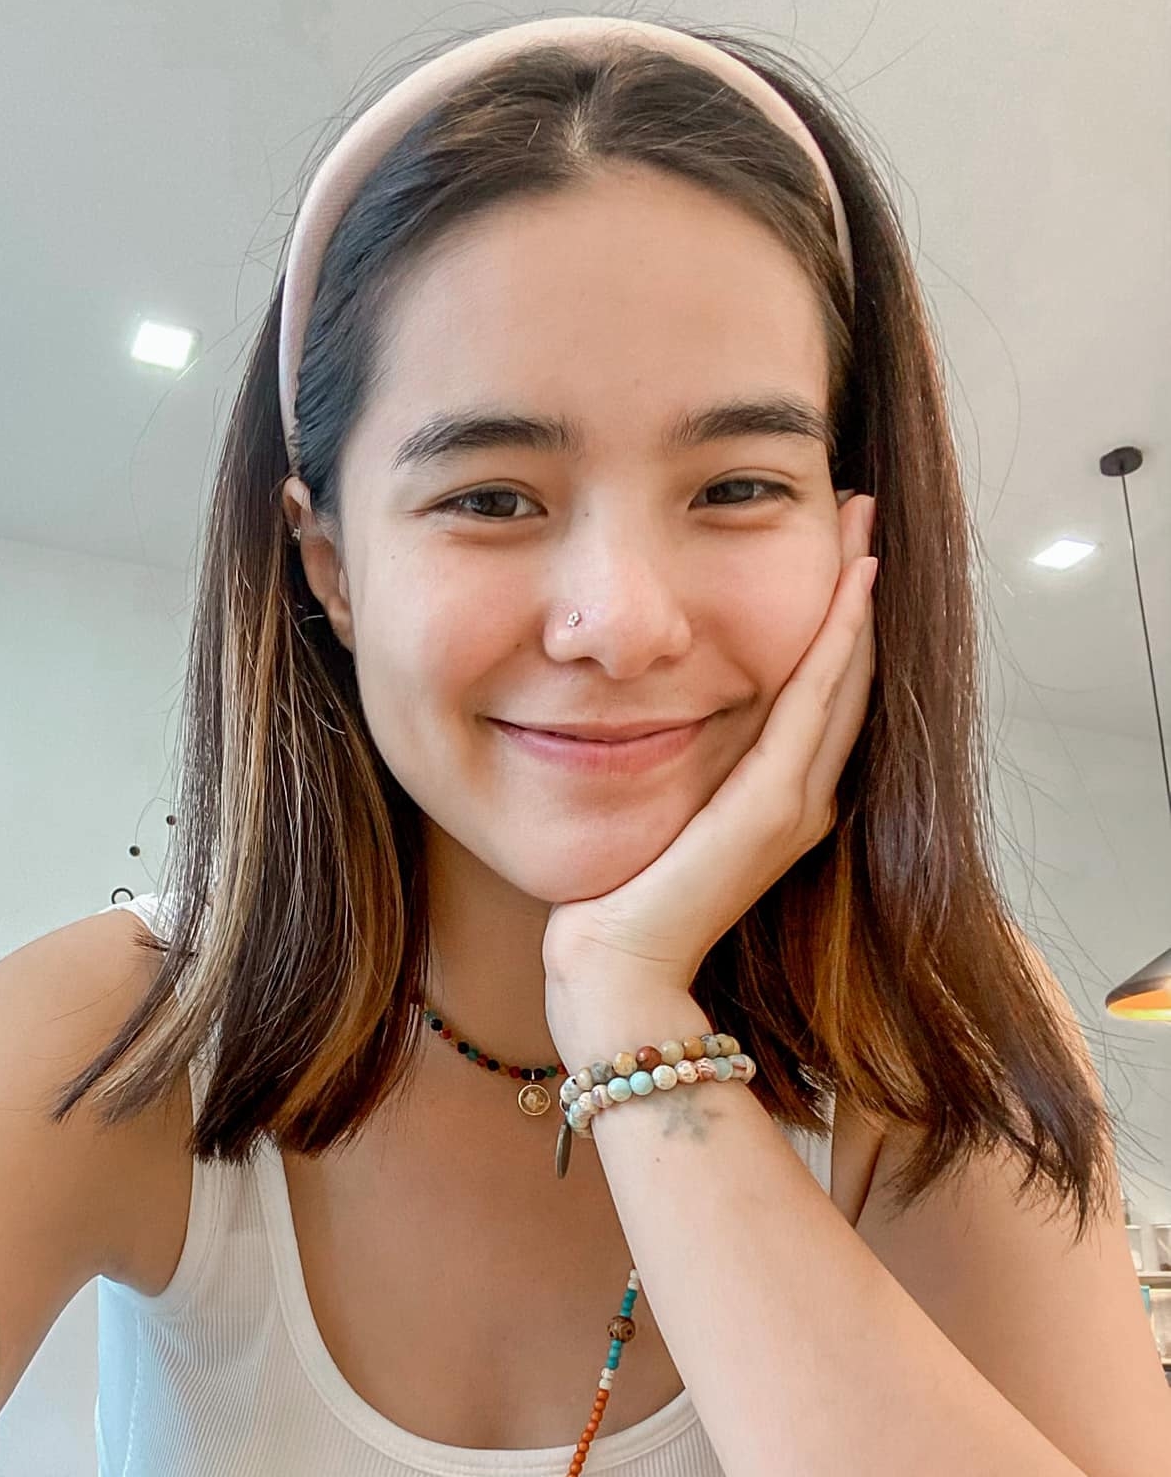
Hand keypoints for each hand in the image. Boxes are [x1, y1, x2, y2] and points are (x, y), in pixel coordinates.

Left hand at [543, 493, 878, 1008]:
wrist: (617, 970)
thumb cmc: (617, 902)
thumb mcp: (657, 809)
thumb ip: (676, 765)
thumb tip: (642, 707)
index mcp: (780, 800)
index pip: (821, 690)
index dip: (834, 617)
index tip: (833, 548)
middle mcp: (803, 798)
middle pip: (847, 671)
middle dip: (853, 586)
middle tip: (858, 507)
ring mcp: (796, 801)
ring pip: (845, 675)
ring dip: (856, 594)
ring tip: (860, 517)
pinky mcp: (773, 805)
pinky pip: (814, 702)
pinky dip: (837, 640)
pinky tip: (851, 584)